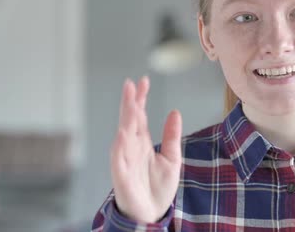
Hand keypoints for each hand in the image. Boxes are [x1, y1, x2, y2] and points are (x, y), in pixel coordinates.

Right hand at [110, 76, 182, 222]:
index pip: (140, 116)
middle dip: (130, 103)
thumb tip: (175, 112)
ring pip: (123, 136)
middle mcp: (132, 148)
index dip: (140, 99)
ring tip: (130, 103)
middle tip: (131, 84)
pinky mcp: (122, 176)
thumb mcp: (172, 158)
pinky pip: (119, 160)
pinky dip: (120, 147)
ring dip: (125, 120)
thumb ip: (172, 136)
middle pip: (129, 121)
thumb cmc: (158, 187)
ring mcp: (126, 161)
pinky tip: (122, 134)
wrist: (152, 214)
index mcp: (143, 143)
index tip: (143, 81)